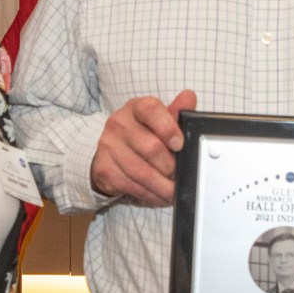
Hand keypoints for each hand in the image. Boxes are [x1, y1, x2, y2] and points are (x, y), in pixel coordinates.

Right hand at [89, 90, 196, 206]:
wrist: (109, 152)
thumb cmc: (139, 134)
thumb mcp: (157, 120)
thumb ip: (175, 112)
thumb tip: (189, 97)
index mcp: (135, 108)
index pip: (150, 110)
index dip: (168, 127)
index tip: (179, 144)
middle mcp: (118, 124)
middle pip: (151, 147)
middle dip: (171, 166)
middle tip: (179, 173)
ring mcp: (109, 147)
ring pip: (143, 172)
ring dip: (164, 186)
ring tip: (173, 189)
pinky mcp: (105, 169)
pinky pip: (133, 187)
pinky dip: (152, 195)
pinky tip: (160, 195)